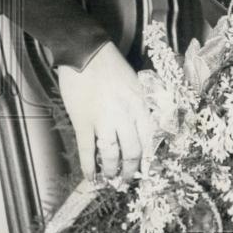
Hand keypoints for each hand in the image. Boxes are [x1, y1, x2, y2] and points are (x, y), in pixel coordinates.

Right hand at [57, 42, 152, 180]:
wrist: (86, 53)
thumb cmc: (112, 65)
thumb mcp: (136, 83)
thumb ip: (141, 104)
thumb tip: (145, 125)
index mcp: (140, 105)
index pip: (150, 138)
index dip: (149, 157)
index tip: (147, 168)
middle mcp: (125, 116)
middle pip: (133, 151)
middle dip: (131, 169)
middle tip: (128, 179)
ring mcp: (103, 120)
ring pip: (111, 154)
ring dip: (112, 170)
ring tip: (111, 179)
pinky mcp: (83, 122)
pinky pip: (87, 150)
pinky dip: (88, 167)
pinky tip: (90, 178)